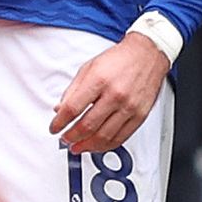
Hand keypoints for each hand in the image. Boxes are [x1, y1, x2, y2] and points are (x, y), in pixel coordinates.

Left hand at [50, 34, 167, 152]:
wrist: (147, 54)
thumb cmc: (119, 60)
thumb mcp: (89, 68)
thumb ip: (73, 90)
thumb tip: (60, 109)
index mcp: (99, 80)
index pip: (73, 109)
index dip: (59, 122)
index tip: (54, 128)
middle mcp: (115, 95)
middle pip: (87, 126)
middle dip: (71, 137)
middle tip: (65, 139)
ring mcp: (129, 107)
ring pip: (104, 136)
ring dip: (87, 146)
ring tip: (77, 147)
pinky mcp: (139, 116)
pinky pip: (120, 138)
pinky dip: (105, 146)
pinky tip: (96, 146)